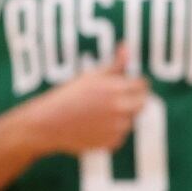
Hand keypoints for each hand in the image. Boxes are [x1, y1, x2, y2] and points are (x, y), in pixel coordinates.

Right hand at [35, 46, 149, 155]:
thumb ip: (115, 64)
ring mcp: (118, 128)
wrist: (49, 123)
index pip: (142, 85)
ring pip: (131, 120)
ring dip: (122, 116)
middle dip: (133, 100)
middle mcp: (120, 109)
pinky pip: (120, 135)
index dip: (134, 84)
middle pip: (142, 103)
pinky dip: (112, 131)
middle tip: (114, 99)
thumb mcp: (90, 76)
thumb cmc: (68, 97)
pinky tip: (94, 125)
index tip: (124, 85)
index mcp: (117, 89)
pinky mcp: (113, 143)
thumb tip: (127, 47)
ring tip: (98, 113)